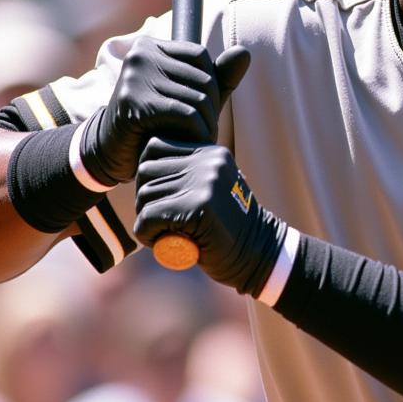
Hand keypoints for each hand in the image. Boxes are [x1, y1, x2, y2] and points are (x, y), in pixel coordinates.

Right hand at [81, 37, 249, 185]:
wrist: (114, 151)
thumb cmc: (157, 120)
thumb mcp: (190, 96)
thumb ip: (219, 76)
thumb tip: (244, 52)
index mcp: (149, 45)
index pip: (201, 55)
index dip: (211, 84)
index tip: (204, 108)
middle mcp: (139, 55)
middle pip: (203, 78)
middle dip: (210, 109)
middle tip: (205, 130)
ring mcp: (134, 77)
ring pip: (197, 98)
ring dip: (206, 125)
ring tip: (199, 140)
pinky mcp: (134, 103)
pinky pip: (186, 114)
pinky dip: (196, 133)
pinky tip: (190, 145)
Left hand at [133, 137, 284, 295]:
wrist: (258, 254)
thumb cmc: (228, 227)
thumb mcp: (212, 189)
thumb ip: (188, 174)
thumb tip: (144, 166)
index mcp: (212, 153)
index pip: (154, 147)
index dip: (149, 173)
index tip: (160, 196)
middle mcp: (209, 162)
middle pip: (146, 170)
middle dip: (145, 198)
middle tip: (161, 219)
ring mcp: (204, 183)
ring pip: (144, 196)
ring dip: (146, 219)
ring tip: (167, 232)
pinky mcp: (197, 208)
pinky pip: (147, 218)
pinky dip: (146, 235)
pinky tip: (165, 243)